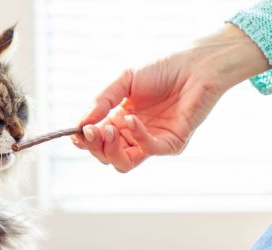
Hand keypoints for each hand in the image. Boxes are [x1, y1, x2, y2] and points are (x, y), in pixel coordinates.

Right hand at [72, 24, 269, 171]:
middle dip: (95, 146)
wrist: (195, 64)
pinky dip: (136, 137)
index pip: (97, 141)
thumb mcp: (124, 80)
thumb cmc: (162, 68)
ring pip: (123, 163)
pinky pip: (149, 150)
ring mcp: (153, 141)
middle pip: (107, 156)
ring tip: (108, 129)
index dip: (84, 141)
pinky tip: (131, 119)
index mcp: (121, 120)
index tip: (76, 133)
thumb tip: (79, 125)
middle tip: (92, 131)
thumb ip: (102, 102)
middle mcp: (135, 134)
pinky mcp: (173, 143)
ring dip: (110, 150)